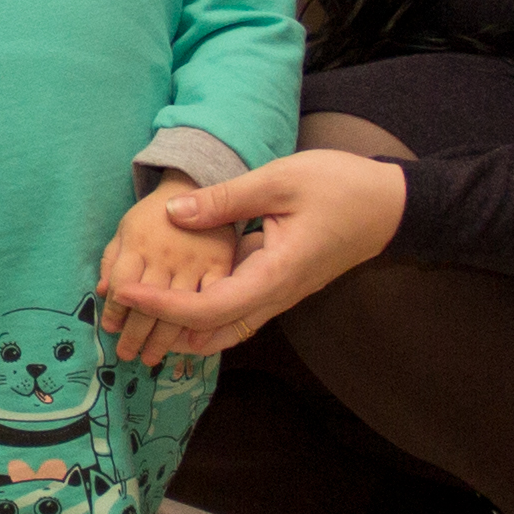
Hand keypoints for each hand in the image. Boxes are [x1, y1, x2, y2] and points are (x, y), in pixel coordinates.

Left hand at [98, 151, 409, 356]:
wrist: (390, 205)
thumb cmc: (341, 186)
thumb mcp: (280, 180)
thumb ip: (225, 200)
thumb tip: (172, 216)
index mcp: (275, 274)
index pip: (207, 309)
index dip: (162, 305)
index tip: (125, 291)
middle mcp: (275, 295)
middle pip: (213, 333)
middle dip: (165, 330)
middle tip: (122, 317)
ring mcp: (279, 294)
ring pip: (226, 328)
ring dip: (184, 328)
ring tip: (142, 315)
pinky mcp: (279, 285)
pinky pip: (236, 311)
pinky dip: (203, 312)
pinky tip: (179, 298)